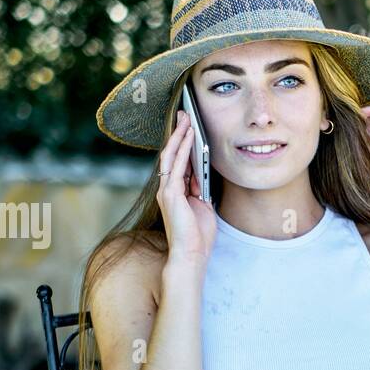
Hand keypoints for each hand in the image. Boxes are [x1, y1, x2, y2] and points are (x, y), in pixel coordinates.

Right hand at [156, 110, 217, 264]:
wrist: (191, 255)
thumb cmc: (198, 236)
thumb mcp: (203, 207)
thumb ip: (199, 190)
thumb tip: (202, 174)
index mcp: (175, 192)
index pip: (178, 162)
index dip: (183, 144)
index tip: (189, 127)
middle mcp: (166, 189)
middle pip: (171, 154)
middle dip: (178, 133)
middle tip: (184, 114)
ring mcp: (166, 190)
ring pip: (171, 155)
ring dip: (179, 136)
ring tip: (186, 118)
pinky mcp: (170, 193)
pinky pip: (177, 165)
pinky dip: (183, 149)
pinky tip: (189, 136)